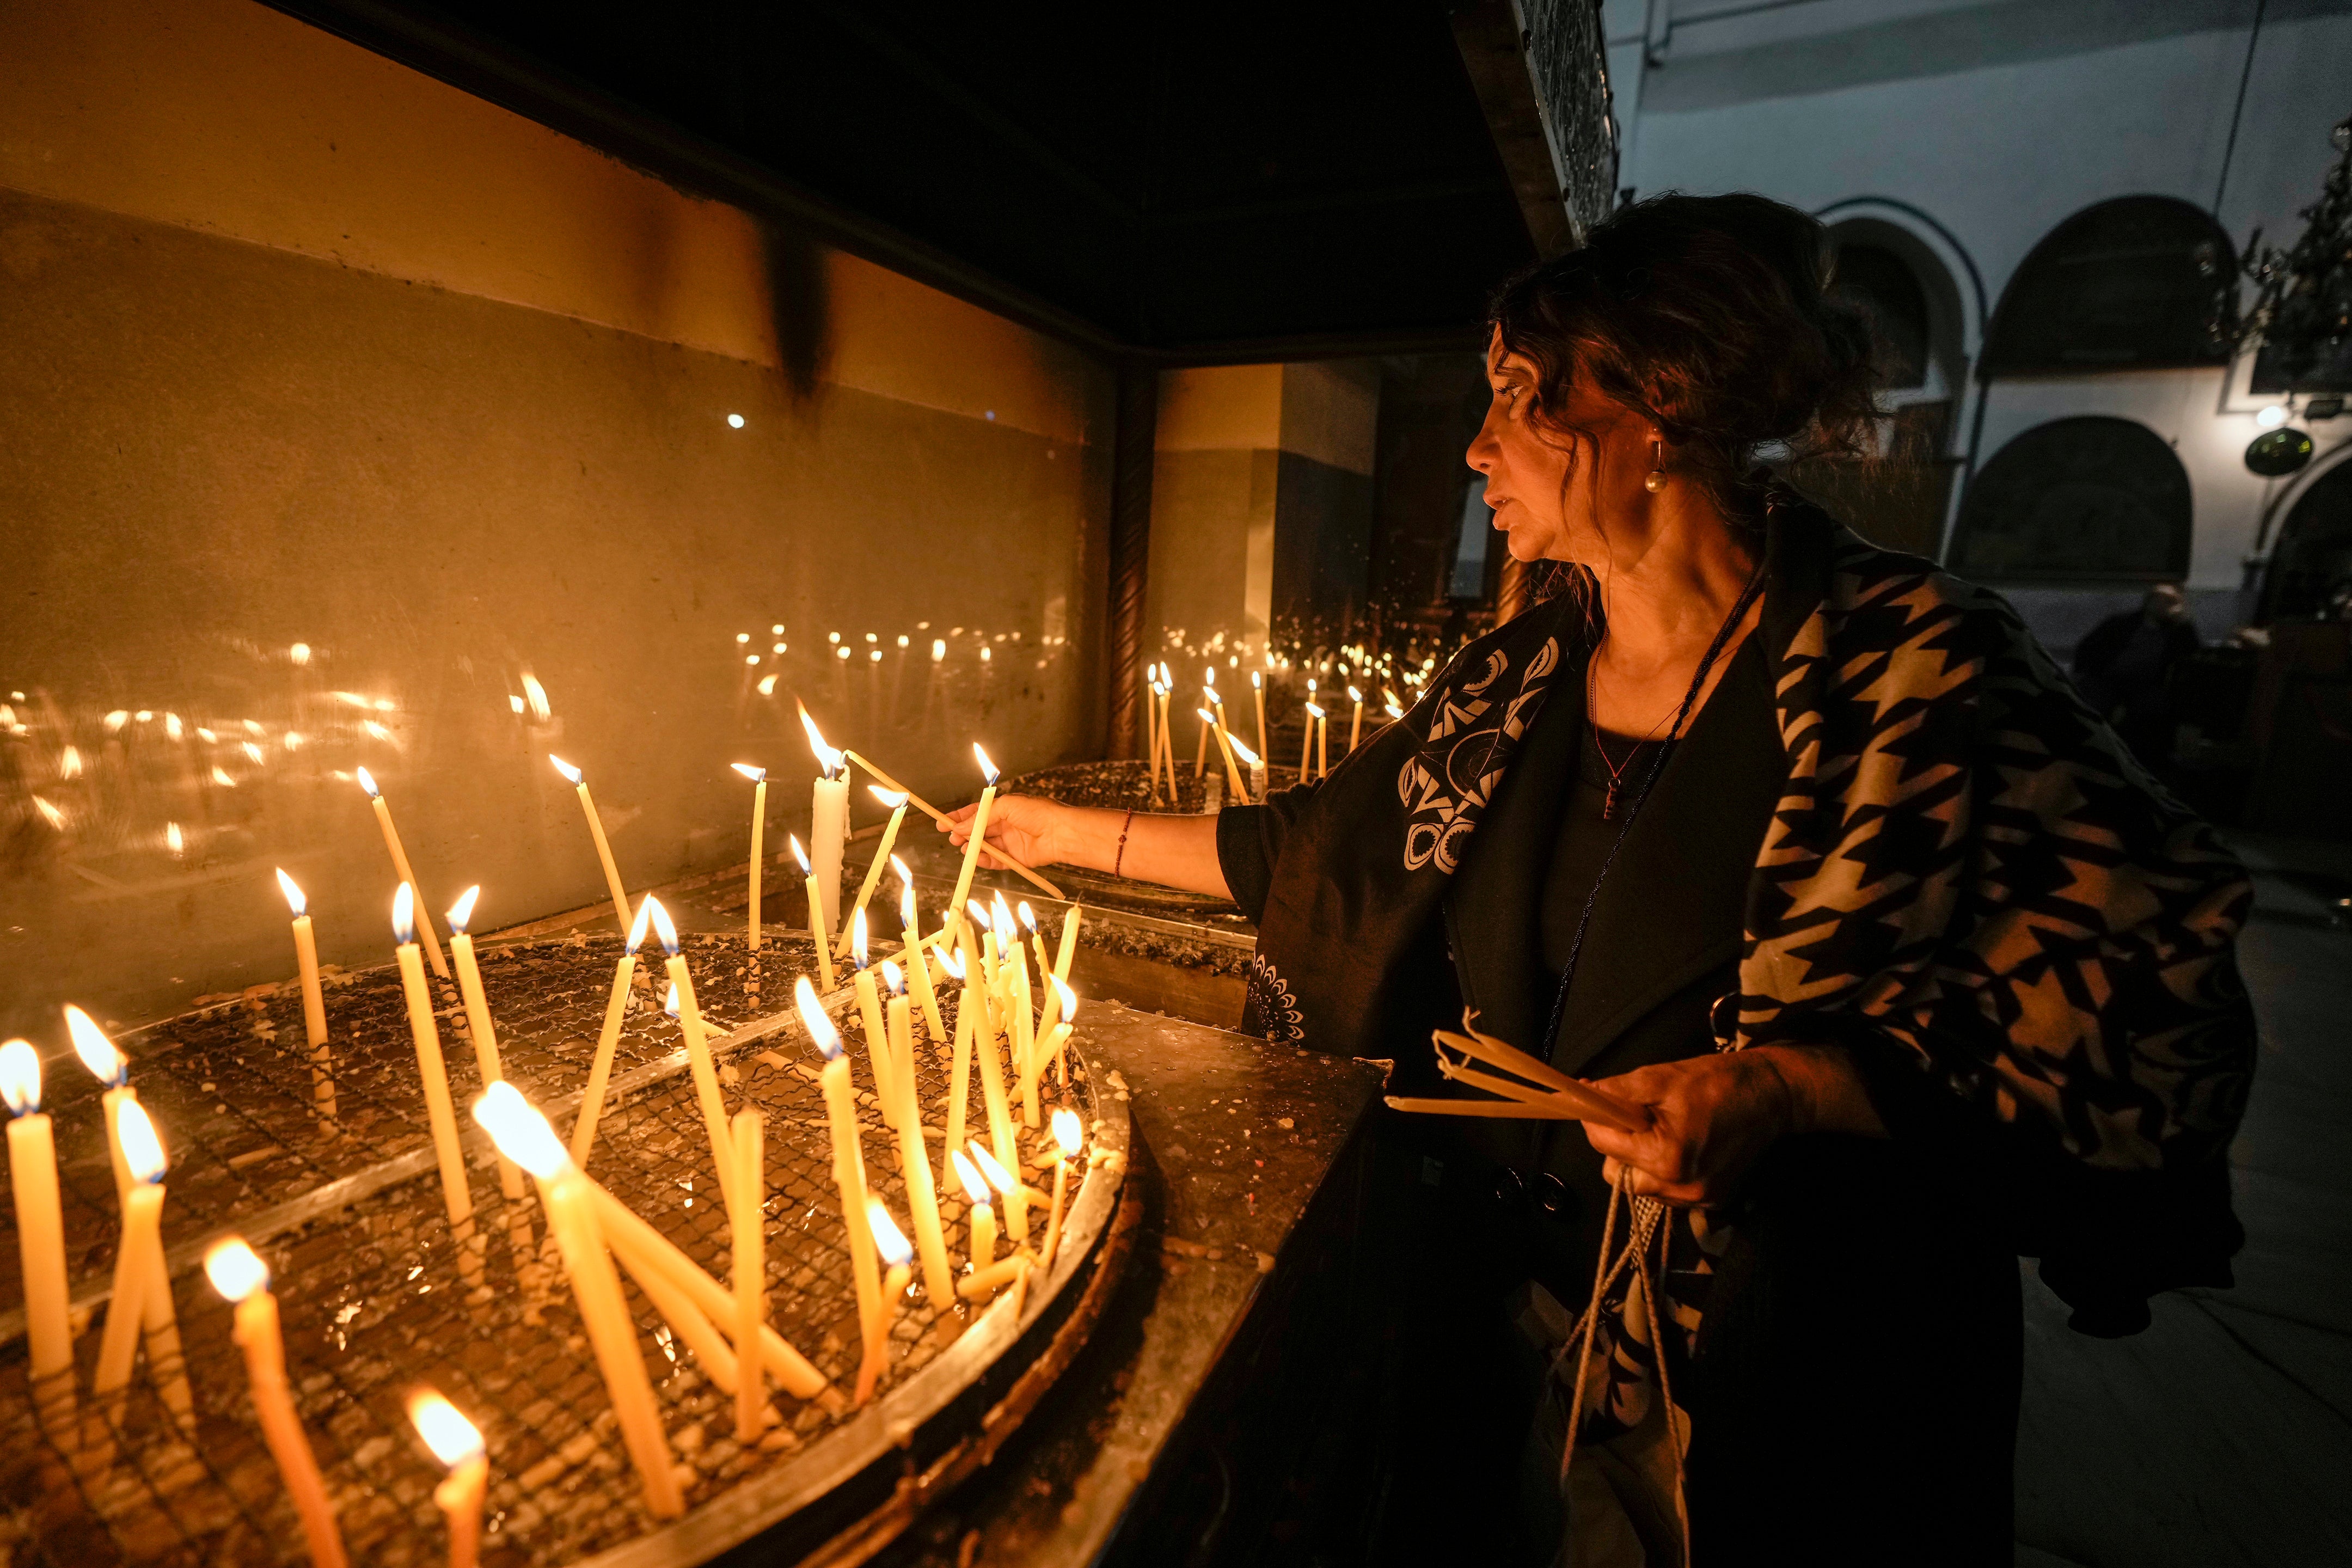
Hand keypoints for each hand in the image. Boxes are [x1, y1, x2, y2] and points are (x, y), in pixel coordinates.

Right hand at [938, 793, 1064, 868]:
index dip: (960, 817)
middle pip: (980, 831)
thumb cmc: (1038, 813)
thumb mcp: (1006, 805)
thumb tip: (962, 825)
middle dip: (964, 833)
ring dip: (973, 847)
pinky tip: (975, 858)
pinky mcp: (1017, 858)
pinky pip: (997, 861)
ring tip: (962, 847)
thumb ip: (983, 816)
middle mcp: (1007, 825)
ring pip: (986, 846)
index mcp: (1005, 809)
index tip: (944, 822)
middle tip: (951, 837)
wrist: (1061, 832)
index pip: (978, 813)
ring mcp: (1012, 842)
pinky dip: (985, 860)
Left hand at [1580, 1045, 1877, 1206]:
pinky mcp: (1712, 1201)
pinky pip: (1667, 1191)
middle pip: (1618, 1173)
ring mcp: (1698, 1199)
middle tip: (1636, 1116)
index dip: (1597, 1120)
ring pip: (1641, 1184)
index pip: (1604, 1145)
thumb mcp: (1660, 1077)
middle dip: (1618, 1144)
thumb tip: (1581, 1094)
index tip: (1601, 1102)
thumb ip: (1615, 1092)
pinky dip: (1663, 1170)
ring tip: (1663, 1129)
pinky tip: (1681, 1145)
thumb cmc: (1718, 1082)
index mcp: (1667, 1158)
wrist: (1772, 1095)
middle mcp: (1681, 1188)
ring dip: (1639, 1159)